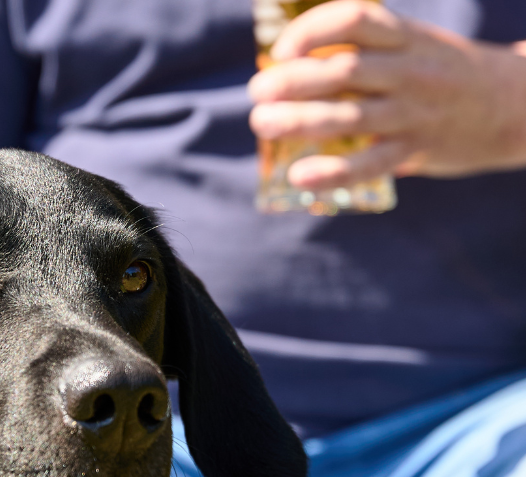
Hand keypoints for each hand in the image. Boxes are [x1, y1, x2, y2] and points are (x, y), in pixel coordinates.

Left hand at [248, 0, 525, 188]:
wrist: (511, 105)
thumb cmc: (441, 77)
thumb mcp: (411, 48)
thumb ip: (364, 55)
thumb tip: (291, 72)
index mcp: (405, 38)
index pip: (356, 20)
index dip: (312, 31)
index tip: (281, 51)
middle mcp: (409, 70)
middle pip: (344, 70)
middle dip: (292, 80)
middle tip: (257, 91)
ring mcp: (412, 112)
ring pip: (349, 115)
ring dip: (299, 120)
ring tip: (263, 123)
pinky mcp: (415, 151)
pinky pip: (369, 164)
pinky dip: (331, 171)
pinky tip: (299, 174)